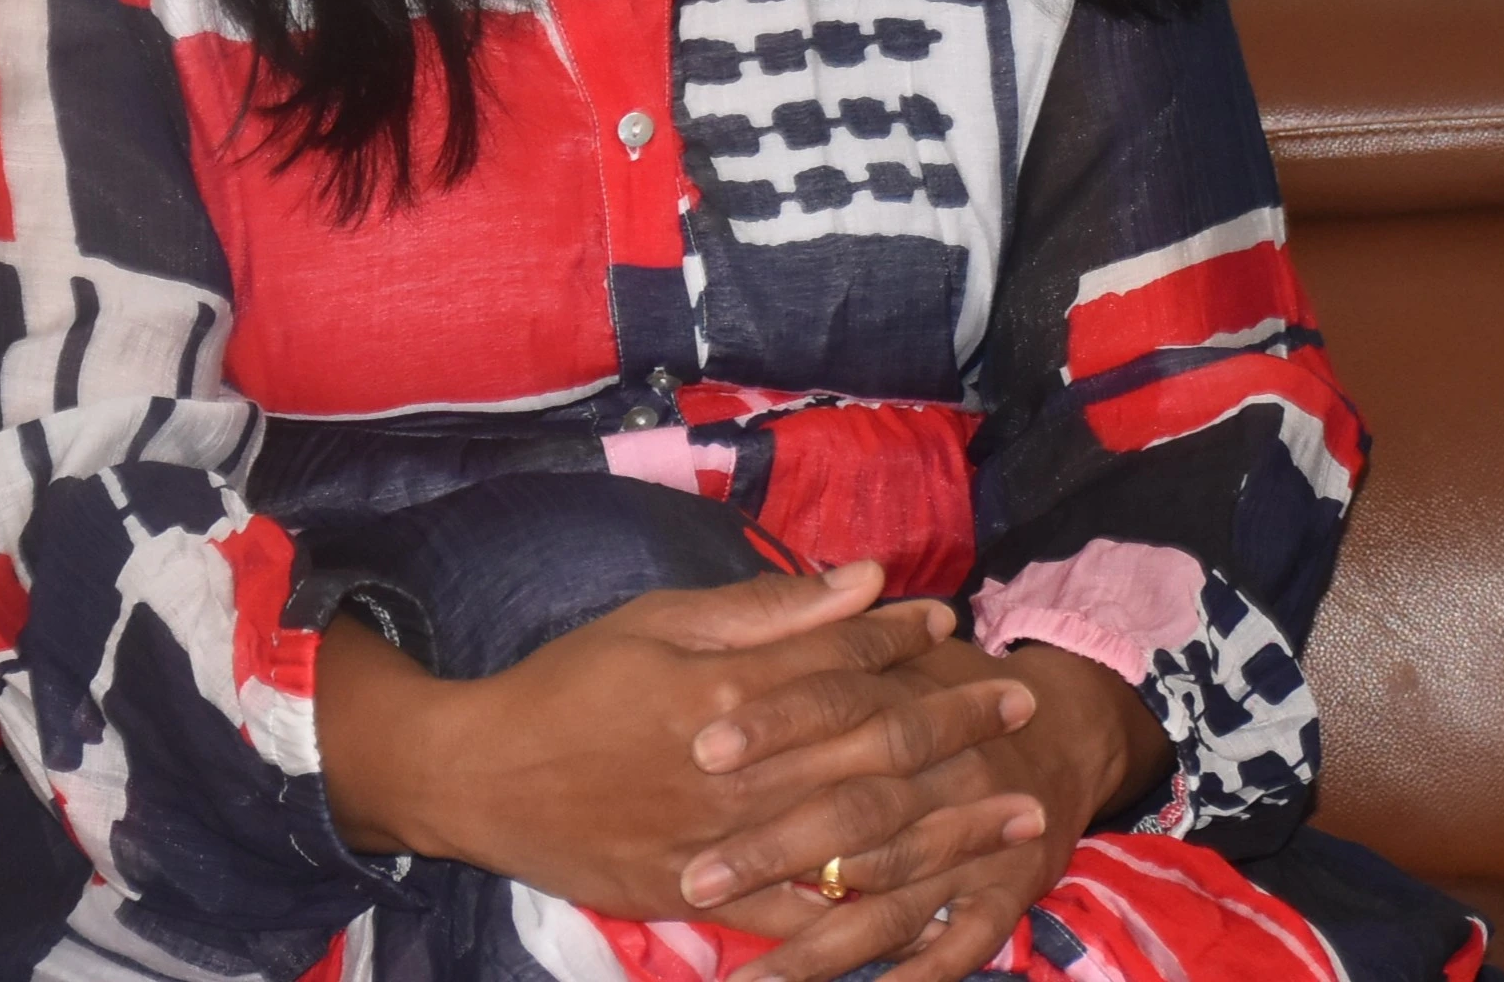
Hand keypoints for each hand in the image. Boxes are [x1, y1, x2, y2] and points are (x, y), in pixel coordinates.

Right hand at [315, 560, 1032, 918]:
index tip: (954, 628)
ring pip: (857, 841)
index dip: (900, 642)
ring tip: (1013, 814)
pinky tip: (934, 907)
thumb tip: (864, 580)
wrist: (483, 774)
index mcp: (723, 691)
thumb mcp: (657, 620)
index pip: (837, 661)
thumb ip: (767, 609)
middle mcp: (736, 773)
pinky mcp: (705, 906)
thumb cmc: (571, 680)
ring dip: (945, 824)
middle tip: (1020, 709)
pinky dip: (874, 918)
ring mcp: (725, 849)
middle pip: (866, 748)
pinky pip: (808, 922)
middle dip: (952, 726)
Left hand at [679, 638, 1175, 981]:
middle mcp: (943, 767)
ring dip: (818, 945)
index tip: (699, 752)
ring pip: (891, 895)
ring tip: (748, 980)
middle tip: (697, 880)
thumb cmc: (943, 681)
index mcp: (905, 695)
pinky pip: (959, 946)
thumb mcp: (889, 644)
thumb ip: (821, 631)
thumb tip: (739, 631)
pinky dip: (913, 977)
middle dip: (772, 850)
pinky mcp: (1007, 892)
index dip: (770, 723)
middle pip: (853, 809)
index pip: (832, 700)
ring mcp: (978, 837)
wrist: (1063, 724)